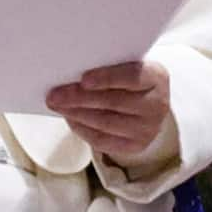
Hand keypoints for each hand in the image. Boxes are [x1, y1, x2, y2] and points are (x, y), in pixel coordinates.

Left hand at [46, 60, 170, 160]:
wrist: (147, 103)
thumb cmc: (128, 79)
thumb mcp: (125, 65)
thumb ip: (106, 65)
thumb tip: (70, 72)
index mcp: (156, 77)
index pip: (132, 77)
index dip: (107, 78)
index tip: (84, 79)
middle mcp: (157, 104)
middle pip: (114, 102)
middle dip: (80, 98)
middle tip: (54, 95)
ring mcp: (148, 128)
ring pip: (105, 123)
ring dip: (76, 114)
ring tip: (57, 105)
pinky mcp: (135, 146)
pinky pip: (102, 140)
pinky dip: (81, 128)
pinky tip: (69, 118)